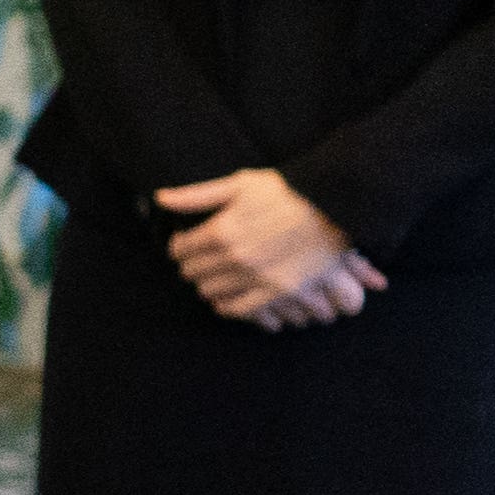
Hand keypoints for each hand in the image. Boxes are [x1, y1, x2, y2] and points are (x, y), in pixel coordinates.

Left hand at [155, 172, 381, 328]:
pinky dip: (228, 306)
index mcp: (221, 230)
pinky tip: (225, 299)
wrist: (333, 205)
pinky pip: (239, 310)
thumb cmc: (286, 190)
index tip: (184, 245)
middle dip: (191, 266)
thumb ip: (198, 195)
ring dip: (207, 285)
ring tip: (212, 277)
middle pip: (193, 273)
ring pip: (211, 293)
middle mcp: (235, 258)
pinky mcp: (278, 292)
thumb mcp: (239, 184)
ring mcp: (257, 278)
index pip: (181, 250)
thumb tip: (161, 198)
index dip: (178, 247)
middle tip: (197, 260)